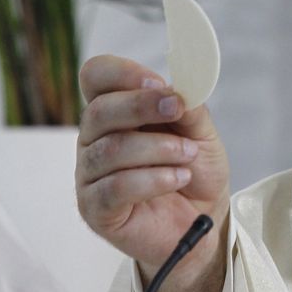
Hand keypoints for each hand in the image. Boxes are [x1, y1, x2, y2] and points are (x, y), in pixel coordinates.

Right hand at [76, 54, 231, 290]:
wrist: (201, 219)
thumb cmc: (193, 168)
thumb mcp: (201, 133)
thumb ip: (189, 109)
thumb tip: (180, 89)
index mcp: (116, 110)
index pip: (96, 76)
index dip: (121, 73)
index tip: (159, 83)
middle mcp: (94, 139)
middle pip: (98, 111)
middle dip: (142, 106)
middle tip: (178, 110)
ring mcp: (90, 175)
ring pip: (110, 150)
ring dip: (159, 148)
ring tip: (189, 156)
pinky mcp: (94, 208)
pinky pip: (115, 187)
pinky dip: (153, 179)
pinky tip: (178, 178)